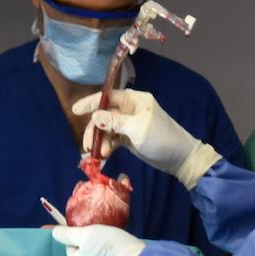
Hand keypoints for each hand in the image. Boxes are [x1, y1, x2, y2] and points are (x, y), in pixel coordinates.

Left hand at [52, 225, 146, 255]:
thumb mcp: (85, 234)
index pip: (70, 246)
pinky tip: (115, 246)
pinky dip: (108, 253)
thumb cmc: (106, 245)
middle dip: (89, 241)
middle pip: (82, 251)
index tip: (86, 227)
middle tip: (100, 231)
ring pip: (94, 255)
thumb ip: (68, 234)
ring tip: (109, 237)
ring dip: (98, 246)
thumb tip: (53, 232)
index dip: (76, 234)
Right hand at [73, 89, 221, 187]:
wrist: (179, 158)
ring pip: (106, 130)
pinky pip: (112, 140)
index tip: (75, 110)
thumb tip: (94, 116)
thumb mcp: (137, 129)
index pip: (108, 97)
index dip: (91, 103)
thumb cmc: (161, 138)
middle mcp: (130, 110)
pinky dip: (106, 148)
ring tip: (100, 155)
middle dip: (94, 130)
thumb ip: (114, 122)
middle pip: (104, 115)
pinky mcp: (129, 139)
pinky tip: (102, 157)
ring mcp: (129, 125)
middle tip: (87, 145)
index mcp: (135, 100)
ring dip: (100, 141)